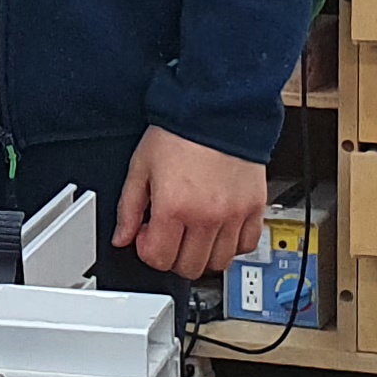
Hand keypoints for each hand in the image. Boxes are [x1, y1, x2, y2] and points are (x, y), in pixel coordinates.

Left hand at [117, 128, 269, 280]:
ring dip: (202, 255)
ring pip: (218, 262)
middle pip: (188, 267)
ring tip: (194, 233)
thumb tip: (122, 236)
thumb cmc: (179, 133)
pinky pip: (247, 245)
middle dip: (172, 256)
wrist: (216, 109)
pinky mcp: (255, 207)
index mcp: (174, 207)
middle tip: (169, 234)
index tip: (148, 235)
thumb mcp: (141, 167)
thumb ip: (129, 207)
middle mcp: (206, 216)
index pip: (159, 259)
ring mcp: (233, 214)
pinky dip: (233, 245)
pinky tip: (220, 230)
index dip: (147, 250)